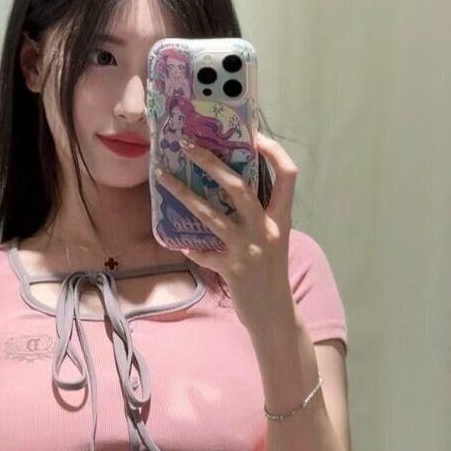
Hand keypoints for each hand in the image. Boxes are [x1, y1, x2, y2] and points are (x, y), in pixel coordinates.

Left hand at [154, 130, 296, 333]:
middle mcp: (266, 229)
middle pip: (240, 186)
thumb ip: (259, 216)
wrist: (275, 314)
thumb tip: (230, 186)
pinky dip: (190, 248)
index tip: (254, 135)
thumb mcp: (273, 239)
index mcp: (282, 218)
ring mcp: (248, 250)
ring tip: (163, 177)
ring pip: (211, 214)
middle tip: (187, 145)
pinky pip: (202, 253)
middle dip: (211, 162)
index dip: (273, 151)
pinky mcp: (231, 269)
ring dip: (184, 193)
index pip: (288, 174)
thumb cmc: (271, 273)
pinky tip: (177, 243)